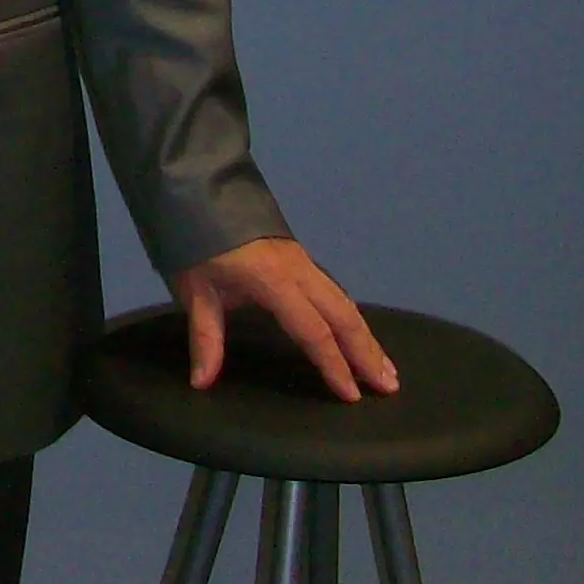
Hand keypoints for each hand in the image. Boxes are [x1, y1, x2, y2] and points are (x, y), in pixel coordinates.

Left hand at [171, 237, 398, 403]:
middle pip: (342, 314)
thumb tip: (201, 383)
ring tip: (385, 368)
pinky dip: (352, 317)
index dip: (334, 364)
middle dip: (366, 352)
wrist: (198, 187)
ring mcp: (302, 260)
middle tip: (389, 386)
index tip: (353, 395)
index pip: (313, 330)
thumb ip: (205, 337)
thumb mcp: (194, 289)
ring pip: (344, 300)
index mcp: (274, 280)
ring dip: (365, 335)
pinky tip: (358, 333)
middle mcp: (298, 270)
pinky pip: (335, 290)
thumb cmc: (195, 241)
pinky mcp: (299, 256)